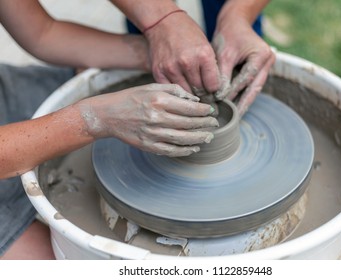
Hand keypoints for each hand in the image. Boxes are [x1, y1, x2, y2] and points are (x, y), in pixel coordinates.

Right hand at [79, 84, 217, 156]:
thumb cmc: (132, 98)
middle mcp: (157, 117)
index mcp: (159, 100)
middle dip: (205, 124)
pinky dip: (185, 151)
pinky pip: (171, 150)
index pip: (189, 107)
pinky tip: (194, 148)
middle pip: (189, 124)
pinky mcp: (148, 146)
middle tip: (214, 124)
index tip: (210, 111)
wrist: (109, 114)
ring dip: (199, 139)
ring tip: (208, 137)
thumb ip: (175, 90)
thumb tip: (195, 99)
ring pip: (183, 139)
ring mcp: (152, 134)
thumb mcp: (152, 87)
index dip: (203, 110)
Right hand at [144, 12, 219, 97]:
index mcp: (203, 55)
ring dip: (189, 91)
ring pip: (186, 92)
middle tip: (200, 87)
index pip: (213, 85)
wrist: (163, 22)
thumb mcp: (205, 46)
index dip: (213, 87)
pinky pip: (171, 90)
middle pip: (199, 90)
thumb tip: (214, 89)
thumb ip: (210, 67)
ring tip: (190, 84)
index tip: (211, 86)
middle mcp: (187, 63)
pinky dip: (176, 89)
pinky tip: (178, 82)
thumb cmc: (187, 33)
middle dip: (202, 90)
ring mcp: (171, 68)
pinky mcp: (159, 72)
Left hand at [212, 21, 274, 115]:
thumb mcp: (224, 54)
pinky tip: (235, 106)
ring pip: (254, 88)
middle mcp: (268, 62)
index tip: (221, 101)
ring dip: (244, 101)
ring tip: (235, 116)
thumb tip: (219, 96)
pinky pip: (251, 85)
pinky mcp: (259, 70)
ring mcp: (265, 67)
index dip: (234, 91)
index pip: (247, 78)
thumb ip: (223, 75)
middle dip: (244, 103)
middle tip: (235, 118)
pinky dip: (243, 94)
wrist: (235, 23)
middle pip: (255, 87)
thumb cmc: (229, 35)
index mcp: (262, 55)